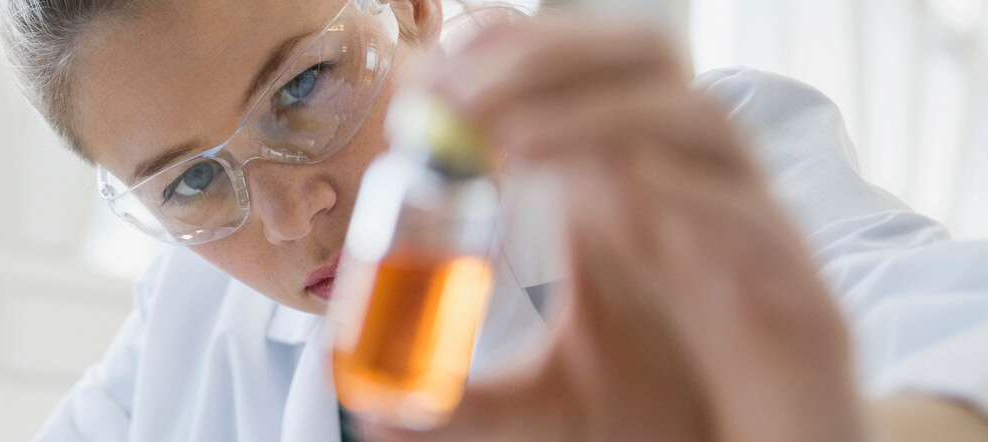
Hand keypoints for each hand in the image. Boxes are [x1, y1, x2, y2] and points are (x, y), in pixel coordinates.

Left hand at [361, 20, 863, 441]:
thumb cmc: (669, 425)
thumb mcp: (546, 404)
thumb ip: (463, 400)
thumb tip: (374, 410)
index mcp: (637, 193)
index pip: (588, 74)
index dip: (515, 54)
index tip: (428, 77)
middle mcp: (698, 192)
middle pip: (644, 65)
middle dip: (548, 62)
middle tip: (453, 102)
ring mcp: (752, 235)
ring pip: (700, 122)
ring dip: (599, 117)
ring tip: (509, 144)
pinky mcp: (797, 294)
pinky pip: (748, 217)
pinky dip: (678, 194)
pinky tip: (606, 194)